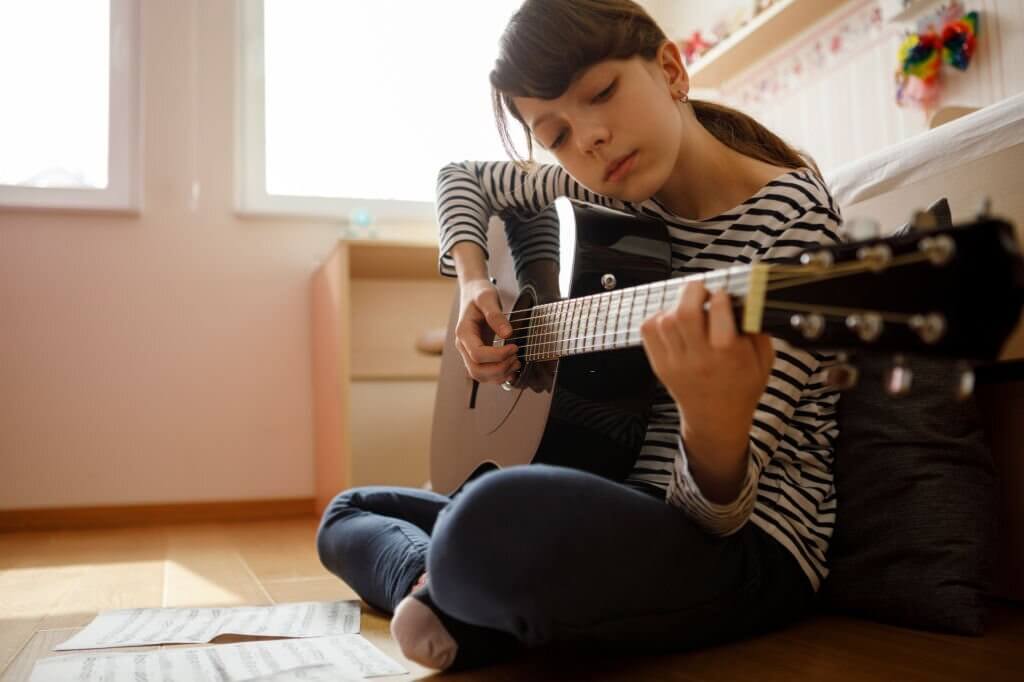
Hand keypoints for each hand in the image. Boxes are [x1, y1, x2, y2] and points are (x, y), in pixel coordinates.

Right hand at [454, 278, 520, 383]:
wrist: (472, 291)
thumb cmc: (478, 293)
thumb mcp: (487, 297)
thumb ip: (496, 316)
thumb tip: (507, 334)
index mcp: (464, 332)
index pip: (478, 354)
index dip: (498, 355)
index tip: (514, 347)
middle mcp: (463, 345)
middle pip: (476, 370)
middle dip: (499, 368)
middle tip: (516, 358)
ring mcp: (468, 351)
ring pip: (479, 375)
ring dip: (499, 374)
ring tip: (516, 363)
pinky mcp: (477, 354)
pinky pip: (484, 373)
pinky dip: (498, 376)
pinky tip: (511, 369)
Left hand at [639, 280, 773, 460]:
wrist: (715, 420)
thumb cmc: (742, 387)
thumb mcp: (763, 361)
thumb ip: (758, 330)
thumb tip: (748, 300)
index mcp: (729, 355)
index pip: (718, 312)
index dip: (720, 295)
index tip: (723, 295)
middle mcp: (700, 358)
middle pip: (685, 312)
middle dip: (693, 291)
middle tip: (701, 291)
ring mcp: (676, 362)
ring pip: (665, 320)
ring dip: (676, 305)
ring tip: (688, 308)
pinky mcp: (660, 365)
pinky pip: (648, 331)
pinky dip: (658, 318)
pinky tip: (673, 321)